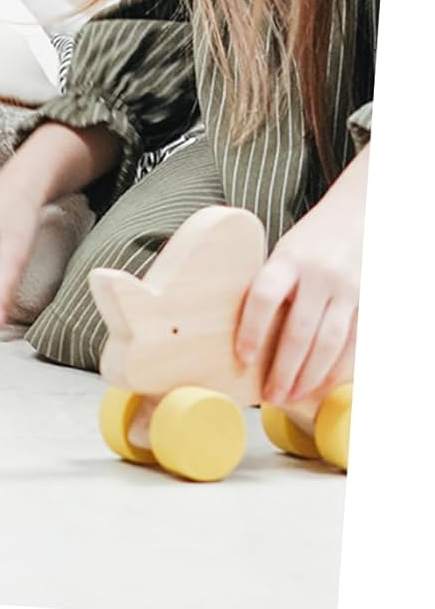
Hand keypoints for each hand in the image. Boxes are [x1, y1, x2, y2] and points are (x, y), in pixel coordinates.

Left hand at [235, 150, 367, 405]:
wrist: (361, 212)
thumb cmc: (314, 236)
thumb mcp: (287, 250)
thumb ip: (275, 283)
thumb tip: (253, 328)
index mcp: (289, 257)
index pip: (264, 296)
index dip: (252, 329)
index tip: (243, 356)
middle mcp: (319, 275)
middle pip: (299, 330)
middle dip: (284, 367)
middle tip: (270, 394)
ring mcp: (347, 290)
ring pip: (328, 343)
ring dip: (309, 375)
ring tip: (292, 396)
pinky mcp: (366, 302)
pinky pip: (352, 343)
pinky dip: (336, 368)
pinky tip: (322, 384)